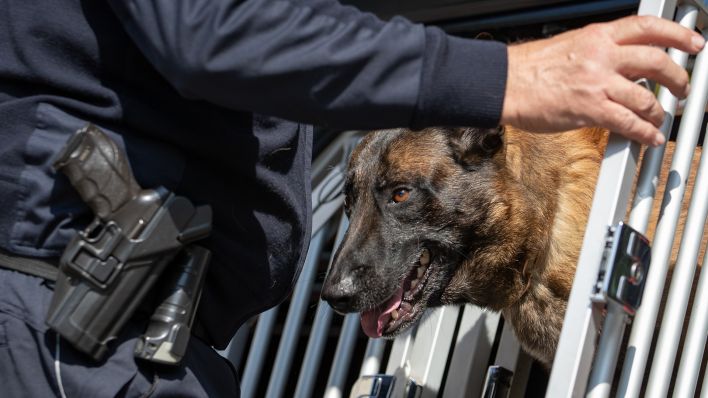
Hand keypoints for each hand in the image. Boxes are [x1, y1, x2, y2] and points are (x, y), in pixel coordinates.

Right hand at [501, 15, 704, 145]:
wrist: (504, 84)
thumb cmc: (528, 69)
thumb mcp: (570, 45)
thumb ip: (599, 51)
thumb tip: (622, 62)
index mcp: (597, 36)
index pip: (647, 27)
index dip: (676, 34)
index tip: (692, 42)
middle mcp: (601, 55)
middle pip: (657, 61)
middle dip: (678, 77)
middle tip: (683, 87)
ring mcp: (597, 82)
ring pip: (646, 96)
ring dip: (659, 112)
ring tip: (660, 120)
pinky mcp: (589, 108)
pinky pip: (628, 122)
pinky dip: (644, 132)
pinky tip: (648, 137)